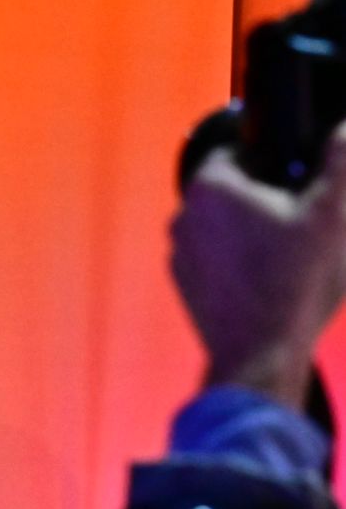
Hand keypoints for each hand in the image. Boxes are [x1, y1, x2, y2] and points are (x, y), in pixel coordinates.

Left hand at [172, 124, 345, 407]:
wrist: (260, 354)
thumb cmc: (293, 283)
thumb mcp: (331, 217)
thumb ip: (339, 164)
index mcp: (211, 186)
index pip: (238, 154)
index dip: (274, 168)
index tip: (300, 190)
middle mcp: (184, 214)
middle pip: (233, 192)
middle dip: (266, 202)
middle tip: (302, 228)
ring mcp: (179, 251)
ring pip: (223, 229)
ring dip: (251, 236)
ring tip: (289, 260)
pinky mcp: (185, 283)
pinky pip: (215, 261)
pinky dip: (238, 266)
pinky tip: (270, 283)